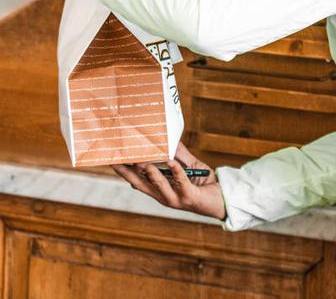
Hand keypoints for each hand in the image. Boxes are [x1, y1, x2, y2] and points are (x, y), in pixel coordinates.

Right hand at [111, 142, 225, 220]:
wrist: (224, 199)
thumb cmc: (204, 183)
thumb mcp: (188, 166)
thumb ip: (177, 153)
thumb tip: (167, 136)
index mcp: (160, 190)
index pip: (136, 181)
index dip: (123, 171)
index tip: (111, 158)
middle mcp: (164, 197)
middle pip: (140, 185)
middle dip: (127, 173)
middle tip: (115, 160)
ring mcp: (176, 199)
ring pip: (158, 185)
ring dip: (149, 173)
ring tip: (141, 162)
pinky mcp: (189, 197)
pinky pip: (180, 182)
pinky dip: (175, 171)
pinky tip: (170, 161)